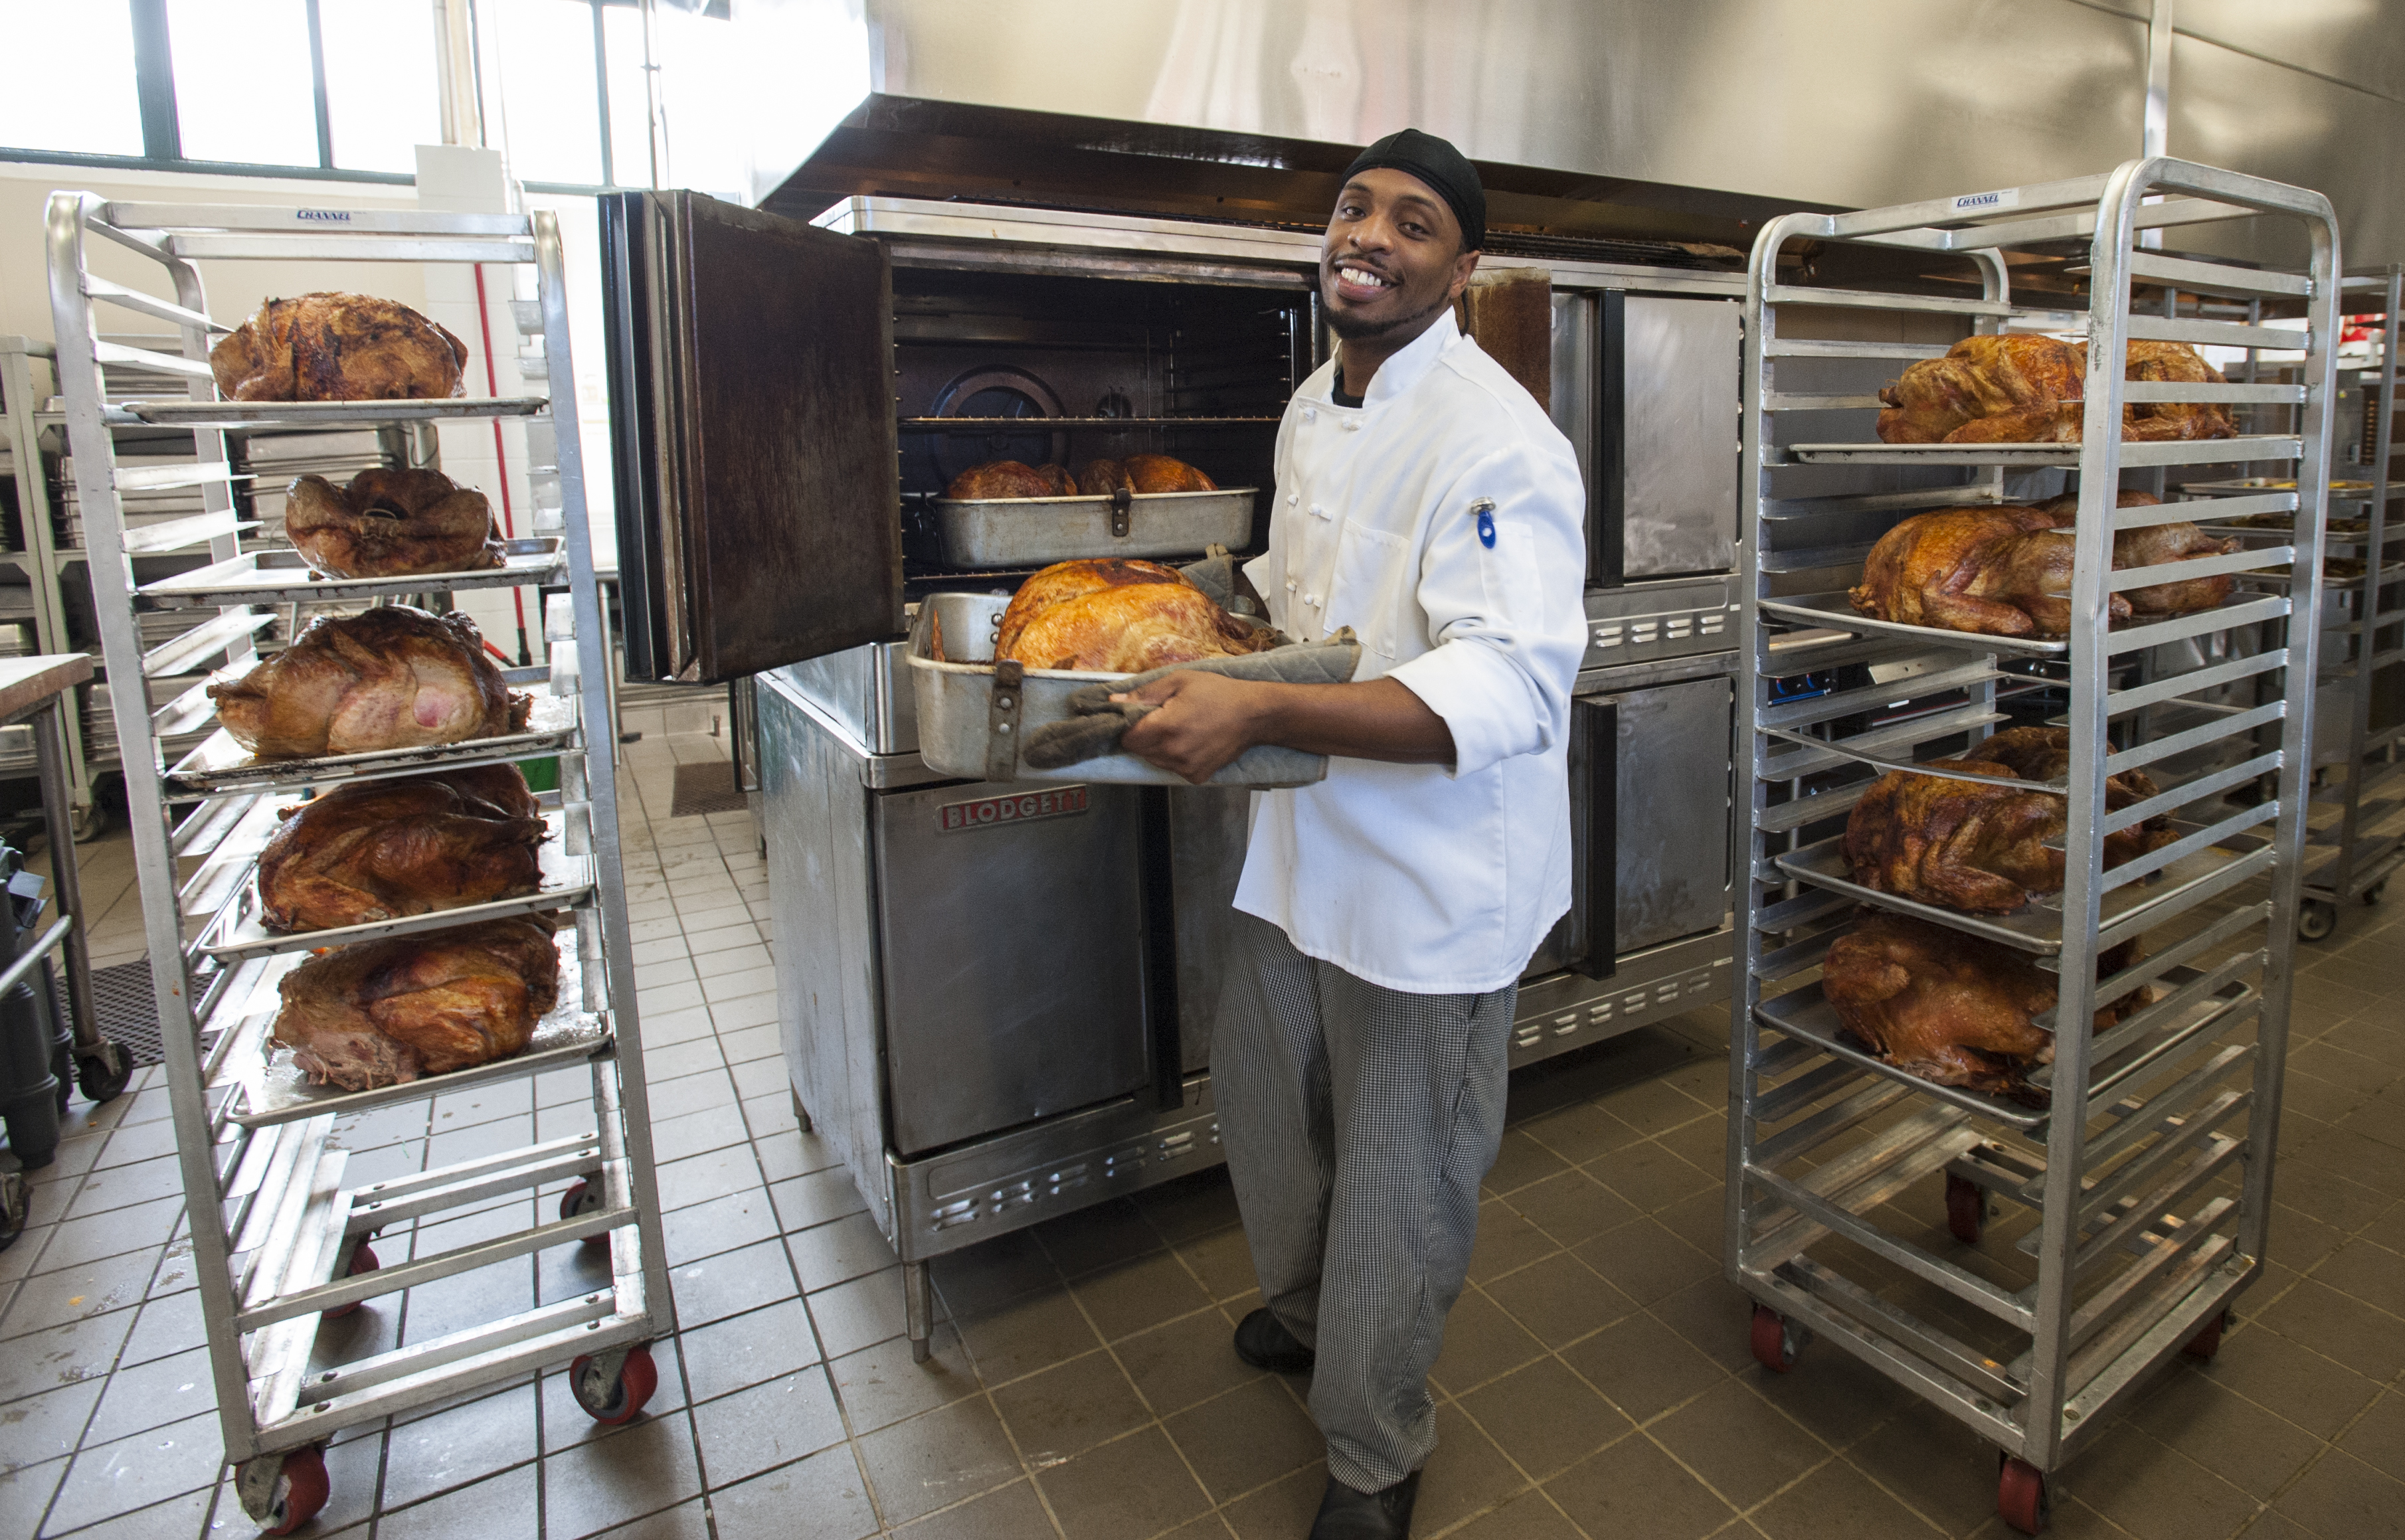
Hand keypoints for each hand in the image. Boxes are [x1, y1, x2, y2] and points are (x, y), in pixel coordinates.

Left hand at [1115, 671, 1270, 784]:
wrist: (1254, 715)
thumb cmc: (1217, 692)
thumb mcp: (1179, 681)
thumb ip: (1144, 694)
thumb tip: (1113, 703)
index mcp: (1165, 728)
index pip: (1127, 737)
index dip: (1128, 725)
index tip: (1139, 715)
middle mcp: (1173, 753)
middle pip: (1139, 750)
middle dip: (1143, 735)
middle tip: (1163, 718)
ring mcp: (1185, 768)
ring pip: (1154, 760)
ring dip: (1158, 747)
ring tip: (1179, 729)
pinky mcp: (1197, 777)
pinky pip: (1173, 769)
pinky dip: (1175, 757)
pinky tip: (1191, 741)